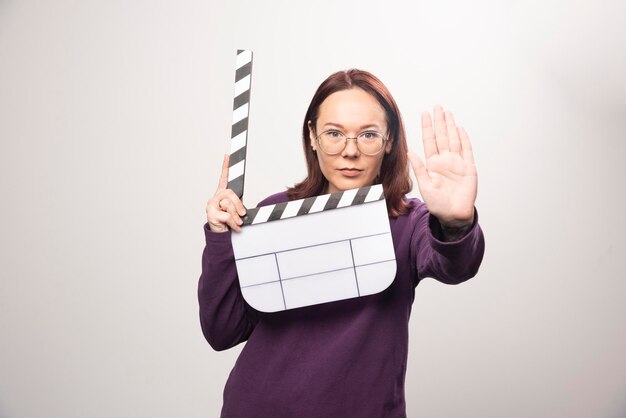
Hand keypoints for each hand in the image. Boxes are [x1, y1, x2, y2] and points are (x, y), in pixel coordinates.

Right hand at [206, 155, 246, 232]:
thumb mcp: (235, 210)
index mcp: (221, 193)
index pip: (223, 177)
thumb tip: (242, 209)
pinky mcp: (211, 214)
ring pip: (228, 205)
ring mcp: (211, 205)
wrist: (221, 233)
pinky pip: (227, 216)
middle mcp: (215, 197)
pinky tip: (235, 227)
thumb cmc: (229, 219)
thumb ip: (237, 203)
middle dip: (238, 204)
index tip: (227, 156)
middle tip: (242, 213)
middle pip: (229, 193)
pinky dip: (234, 223)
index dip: (225, 166)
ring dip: (236, 216)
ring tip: (238, 222)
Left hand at [408, 105, 476, 228]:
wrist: (454, 215)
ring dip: (451, 127)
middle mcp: (444, 161)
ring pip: (454, 140)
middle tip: (437, 107)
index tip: (424, 114)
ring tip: (448, 113)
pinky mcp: (468, 168)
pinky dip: (464, 139)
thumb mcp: (425, 186)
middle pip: (442, 136)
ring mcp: (457, 163)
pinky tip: (460, 129)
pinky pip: (467, 150)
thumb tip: (410, 152)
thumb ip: (419, 168)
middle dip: (439, 122)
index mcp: (432, 164)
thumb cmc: (438, 204)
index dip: (427, 127)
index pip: (429, 141)